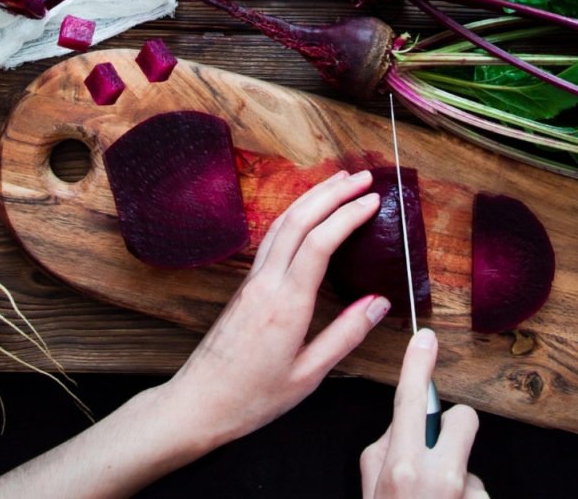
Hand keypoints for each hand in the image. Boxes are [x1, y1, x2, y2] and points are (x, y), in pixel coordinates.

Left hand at [163, 169, 389, 445]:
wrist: (199, 401)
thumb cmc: (252, 396)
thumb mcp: (308, 375)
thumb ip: (345, 336)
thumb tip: (378, 303)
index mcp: (286, 305)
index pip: (320, 243)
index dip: (347, 215)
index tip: (373, 200)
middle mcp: (265, 284)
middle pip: (297, 221)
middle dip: (330, 193)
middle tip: (361, 177)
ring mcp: (251, 283)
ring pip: (280, 226)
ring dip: (308, 199)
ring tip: (336, 184)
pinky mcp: (244, 288)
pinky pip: (269, 241)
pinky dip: (292, 218)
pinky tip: (303, 216)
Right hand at [360, 329, 486, 497]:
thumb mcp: (369, 484)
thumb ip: (384, 447)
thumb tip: (403, 425)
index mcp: (402, 466)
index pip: (411, 401)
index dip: (418, 365)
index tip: (425, 338)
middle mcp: (439, 478)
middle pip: (463, 419)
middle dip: (453, 427)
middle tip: (438, 449)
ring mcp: (466, 495)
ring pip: (470, 463)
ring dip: (456, 479)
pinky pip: (478, 492)